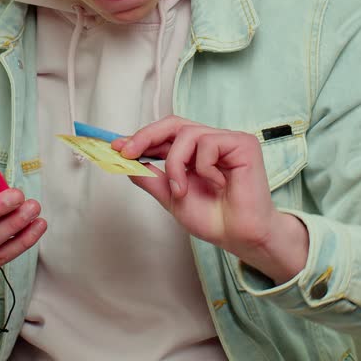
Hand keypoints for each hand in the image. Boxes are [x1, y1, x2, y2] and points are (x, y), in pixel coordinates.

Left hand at [112, 116, 308, 282]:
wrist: (240, 236)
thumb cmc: (214, 218)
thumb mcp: (171, 197)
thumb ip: (151, 178)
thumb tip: (126, 163)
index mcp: (195, 152)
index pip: (165, 134)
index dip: (141, 138)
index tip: (116, 147)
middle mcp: (211, 141)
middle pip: (173, 123)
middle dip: (146, 136)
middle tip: (128, 152)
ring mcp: (227, 140)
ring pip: (187, 134)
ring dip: (175, 164)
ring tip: (180, 190)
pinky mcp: (243, 143)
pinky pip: (209, 143)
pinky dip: (204, 168)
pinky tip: (218, 185)